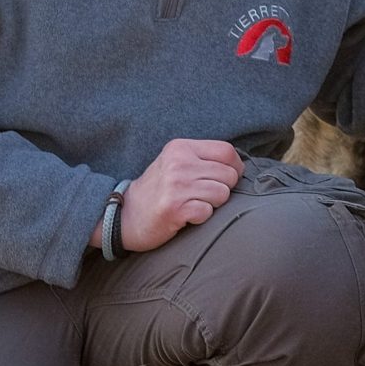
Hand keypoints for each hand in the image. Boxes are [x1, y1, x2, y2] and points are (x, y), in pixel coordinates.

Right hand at [94, 139, 243, 253]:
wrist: (125, 214)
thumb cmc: (158, 190)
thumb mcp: (176, 163)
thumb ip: (202, 158)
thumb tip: (239, 166)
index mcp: (181, 147)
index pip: (227, 151)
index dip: (235, 167)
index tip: (228, 178)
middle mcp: (179, 163)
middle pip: (229, 174)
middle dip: (223, 189)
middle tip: (203, 195)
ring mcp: (176, 185)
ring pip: (222, 194)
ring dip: (212, 204)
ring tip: (193, 204)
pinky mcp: (174, 208)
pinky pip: (208, 212)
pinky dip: (201, 218)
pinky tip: (186, 215)